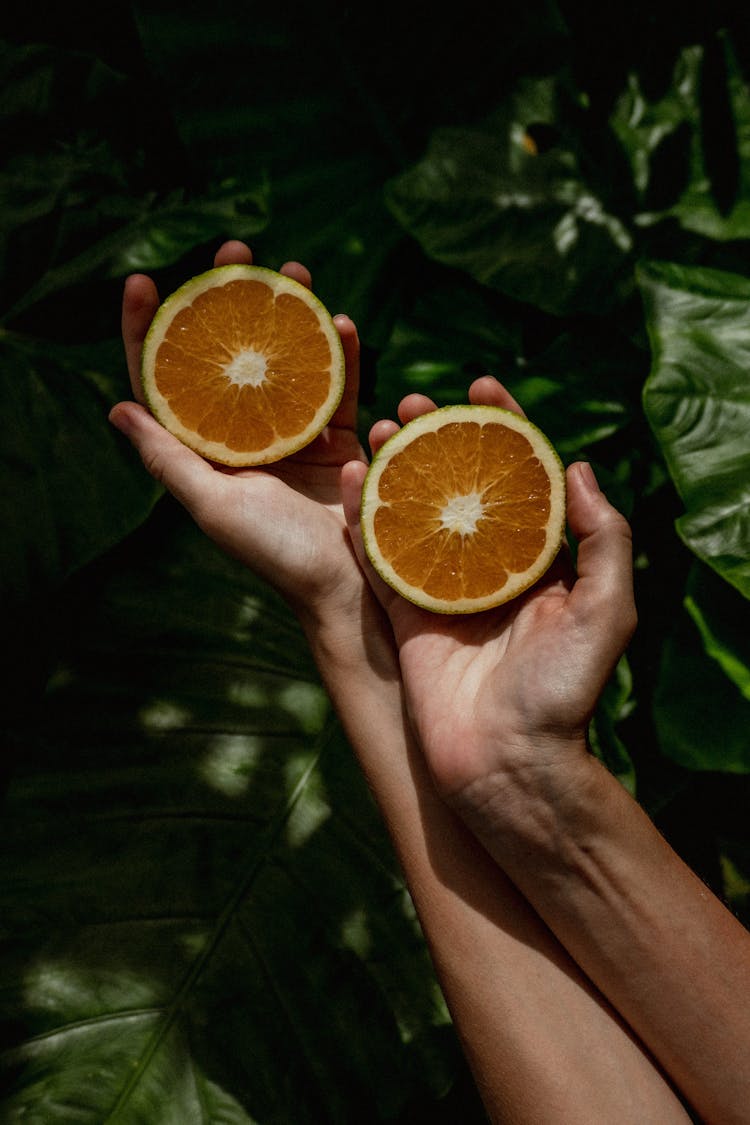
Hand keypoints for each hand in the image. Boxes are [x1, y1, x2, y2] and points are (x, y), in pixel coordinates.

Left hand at [110, 241, 367, 629]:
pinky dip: (342, 354)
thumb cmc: (276, 554)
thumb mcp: (214, 506)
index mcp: (206, 453)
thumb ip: (168, 459)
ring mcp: (294, 437)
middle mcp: (245, 439)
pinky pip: (339, 387)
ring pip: (285, 359)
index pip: (166, 382)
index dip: (149, 330)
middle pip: (229, 355)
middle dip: (230, 299)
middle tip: (237, 251)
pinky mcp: (339, 443)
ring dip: (289, 312)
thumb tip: (116, 407)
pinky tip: (341, 321)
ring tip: (295, 268)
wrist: (349, 590)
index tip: (145, 279)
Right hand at [342, 377, 636, 808]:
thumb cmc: (565, 693)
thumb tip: (580, 468)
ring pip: (414, 509)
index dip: (505, 427)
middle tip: (420, 399)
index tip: (483, 384)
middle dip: (440, 435)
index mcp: (537, 561)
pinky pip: (378, 555)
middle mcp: (488, 567)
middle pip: (460, 483)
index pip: (521, 477)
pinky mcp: (402, 612)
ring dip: (398, 463)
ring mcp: (442, 587)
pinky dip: (362, 514)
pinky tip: (351, 475)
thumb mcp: (607, 612)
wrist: (507, 764)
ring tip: (384, 423)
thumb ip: (604, 541)